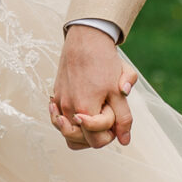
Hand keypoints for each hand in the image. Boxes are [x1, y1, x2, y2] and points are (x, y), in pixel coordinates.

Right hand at [50, 25, 137, 149]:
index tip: (116, 117)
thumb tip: (125, 141)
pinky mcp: (55, 95)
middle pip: (81, 141)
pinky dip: (70, 121)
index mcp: (84, 111)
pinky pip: (60, 119)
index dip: (111, 134)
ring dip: (82, 131)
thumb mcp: (118, 91)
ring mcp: (59, 103)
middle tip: (107, 115)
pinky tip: (80, 111)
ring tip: (94, 118)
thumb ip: (123, 118)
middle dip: (97, 133)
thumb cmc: (104, 63)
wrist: (85, 39)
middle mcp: (68, 110)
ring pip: (68, 133)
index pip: (97, 141)